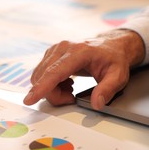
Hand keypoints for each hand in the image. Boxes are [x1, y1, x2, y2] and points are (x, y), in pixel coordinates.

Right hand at [23, 30, 144, 109]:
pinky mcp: (51, 54)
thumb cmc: (113, 60)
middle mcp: (62, 48)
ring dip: (52, 90)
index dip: (42, 87)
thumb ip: (107, 90)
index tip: (30, 99)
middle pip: (45, 77)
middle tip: (72, 98)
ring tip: (71, 89)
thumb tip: (96, 103)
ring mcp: (55, 50)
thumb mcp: (118, 76)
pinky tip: (66, 83)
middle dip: (54, 95)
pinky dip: (51, 85)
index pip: (55, 71)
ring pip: (40, 77)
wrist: (111, 46)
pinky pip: (42, 74)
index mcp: (79, 52)